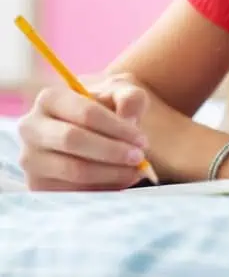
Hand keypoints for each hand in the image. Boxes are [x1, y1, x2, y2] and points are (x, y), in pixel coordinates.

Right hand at [18, 74, 149, 190]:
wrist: (89, 128)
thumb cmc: (105, 107)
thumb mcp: (120, 93)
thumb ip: (130, 97)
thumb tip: (129, 118)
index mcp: (50, 97)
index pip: (86, 112)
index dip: (117, 128)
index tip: (141, 140)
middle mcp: (31, 127)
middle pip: (73, 140)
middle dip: (111, 151)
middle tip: (139, 157)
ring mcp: (31, 159)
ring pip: (73, 170)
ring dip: (110, 173)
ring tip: (136, 171)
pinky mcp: (37, 186)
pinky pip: (72, 192)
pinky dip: (102, 189)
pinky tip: (122, 180)